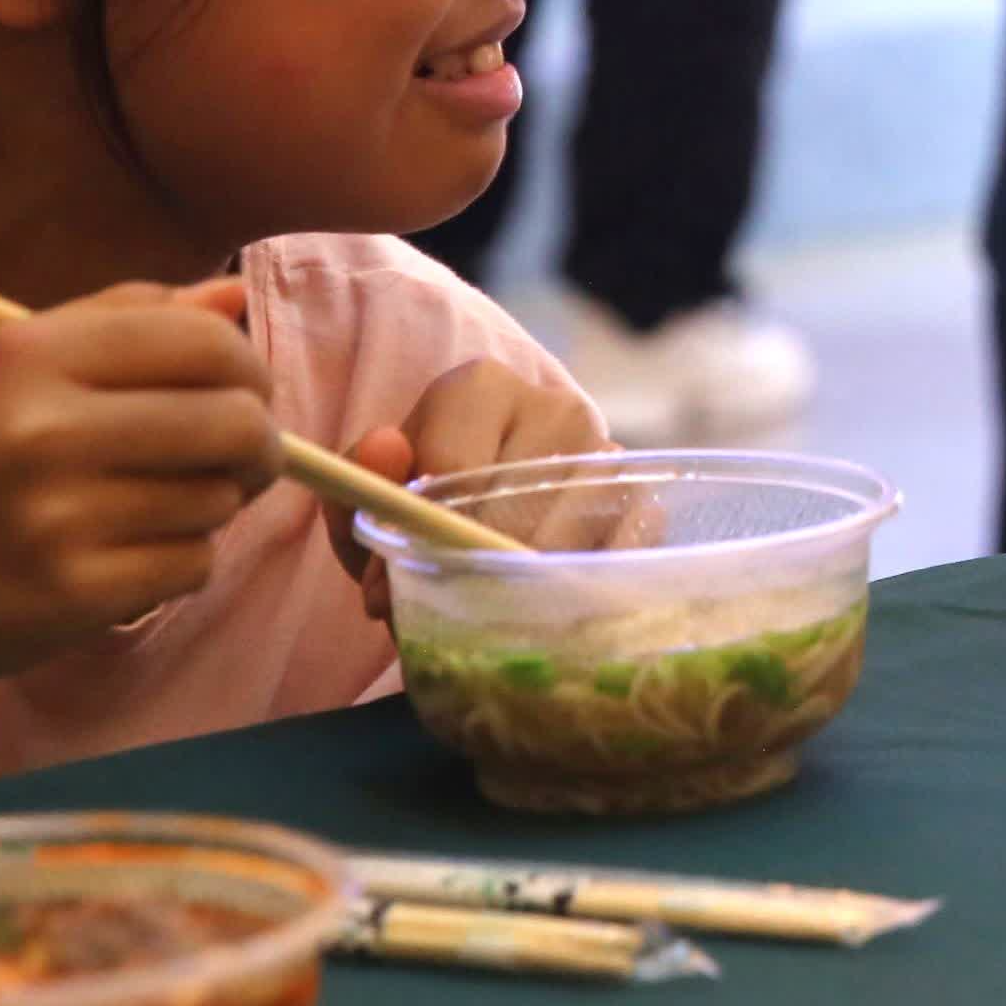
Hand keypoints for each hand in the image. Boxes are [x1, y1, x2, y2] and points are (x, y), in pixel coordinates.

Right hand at [0, 281, 278, 703]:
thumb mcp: (4, 366)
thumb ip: (123, 321)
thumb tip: (233, 296)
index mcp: (28, 356)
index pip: (205, 344)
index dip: (248, 367)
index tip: (244, 391)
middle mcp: (43, 432)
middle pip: (237, 423)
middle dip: (259, 443)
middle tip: (241, 458)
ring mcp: (58, 519)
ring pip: (219, 500)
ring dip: (208, 507)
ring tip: (146, 508)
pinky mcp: (72, 596)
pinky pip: (192, 564)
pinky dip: (179, 563)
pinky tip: (124, 557)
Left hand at [325, 360, 611, 616]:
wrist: (492, 513)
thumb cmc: (425, 508)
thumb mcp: (373, 498)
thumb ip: (359, 475)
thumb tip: (386, 447)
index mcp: (480, 387)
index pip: (453, 469)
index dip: (416, 540)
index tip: (386, 595)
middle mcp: (557, 406)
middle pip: (515, 506)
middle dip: (470, 571)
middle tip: (438, 618)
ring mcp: (609, 453)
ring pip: (567, 538)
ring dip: (525, 590)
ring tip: (490, 618)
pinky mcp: (646, 501)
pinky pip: (624, 552)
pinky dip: (584, 590)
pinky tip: (549, 609)